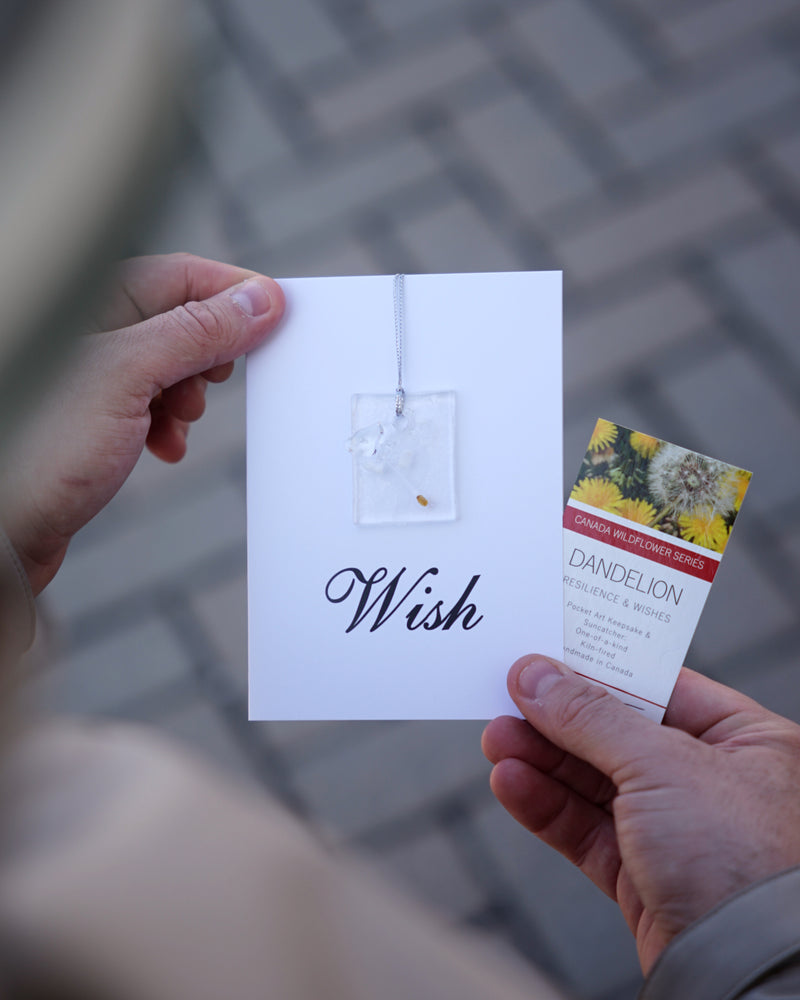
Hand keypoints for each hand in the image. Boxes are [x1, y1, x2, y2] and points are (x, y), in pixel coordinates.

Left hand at [3, 253, 284, 593]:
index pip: (185, 274)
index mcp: (93, 299)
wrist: (2, 529)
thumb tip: (257, 302)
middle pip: (181, 318)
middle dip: (210, 353)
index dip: (236, 294)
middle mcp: (92, 327)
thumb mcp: (130, 376)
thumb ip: (196, 332)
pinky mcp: (94, 412)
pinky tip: (163, 445)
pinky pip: (151, 400)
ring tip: (180, 421)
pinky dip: (169, 422)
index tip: (277, 317)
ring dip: (190, 393)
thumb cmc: (37, 447)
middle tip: (215, 381)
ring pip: (170, 363)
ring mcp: (92, 370)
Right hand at [482, 656, 799, 973]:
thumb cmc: (744, 862)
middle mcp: (715, 783)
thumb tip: (537, 676)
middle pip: (619, 735)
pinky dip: (547, 805)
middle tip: (506, 699)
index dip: (598, 670)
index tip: (546, 657)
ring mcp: (679, 832)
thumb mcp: (663, 765)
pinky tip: (512, 782)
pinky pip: (586, 830)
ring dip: (542, 760)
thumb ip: (591, 716)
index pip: (660, 689)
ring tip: (496, 739)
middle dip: (558, 720)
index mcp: (746, 741)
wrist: (748, 973)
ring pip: (595, 784)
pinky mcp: (646, 877)